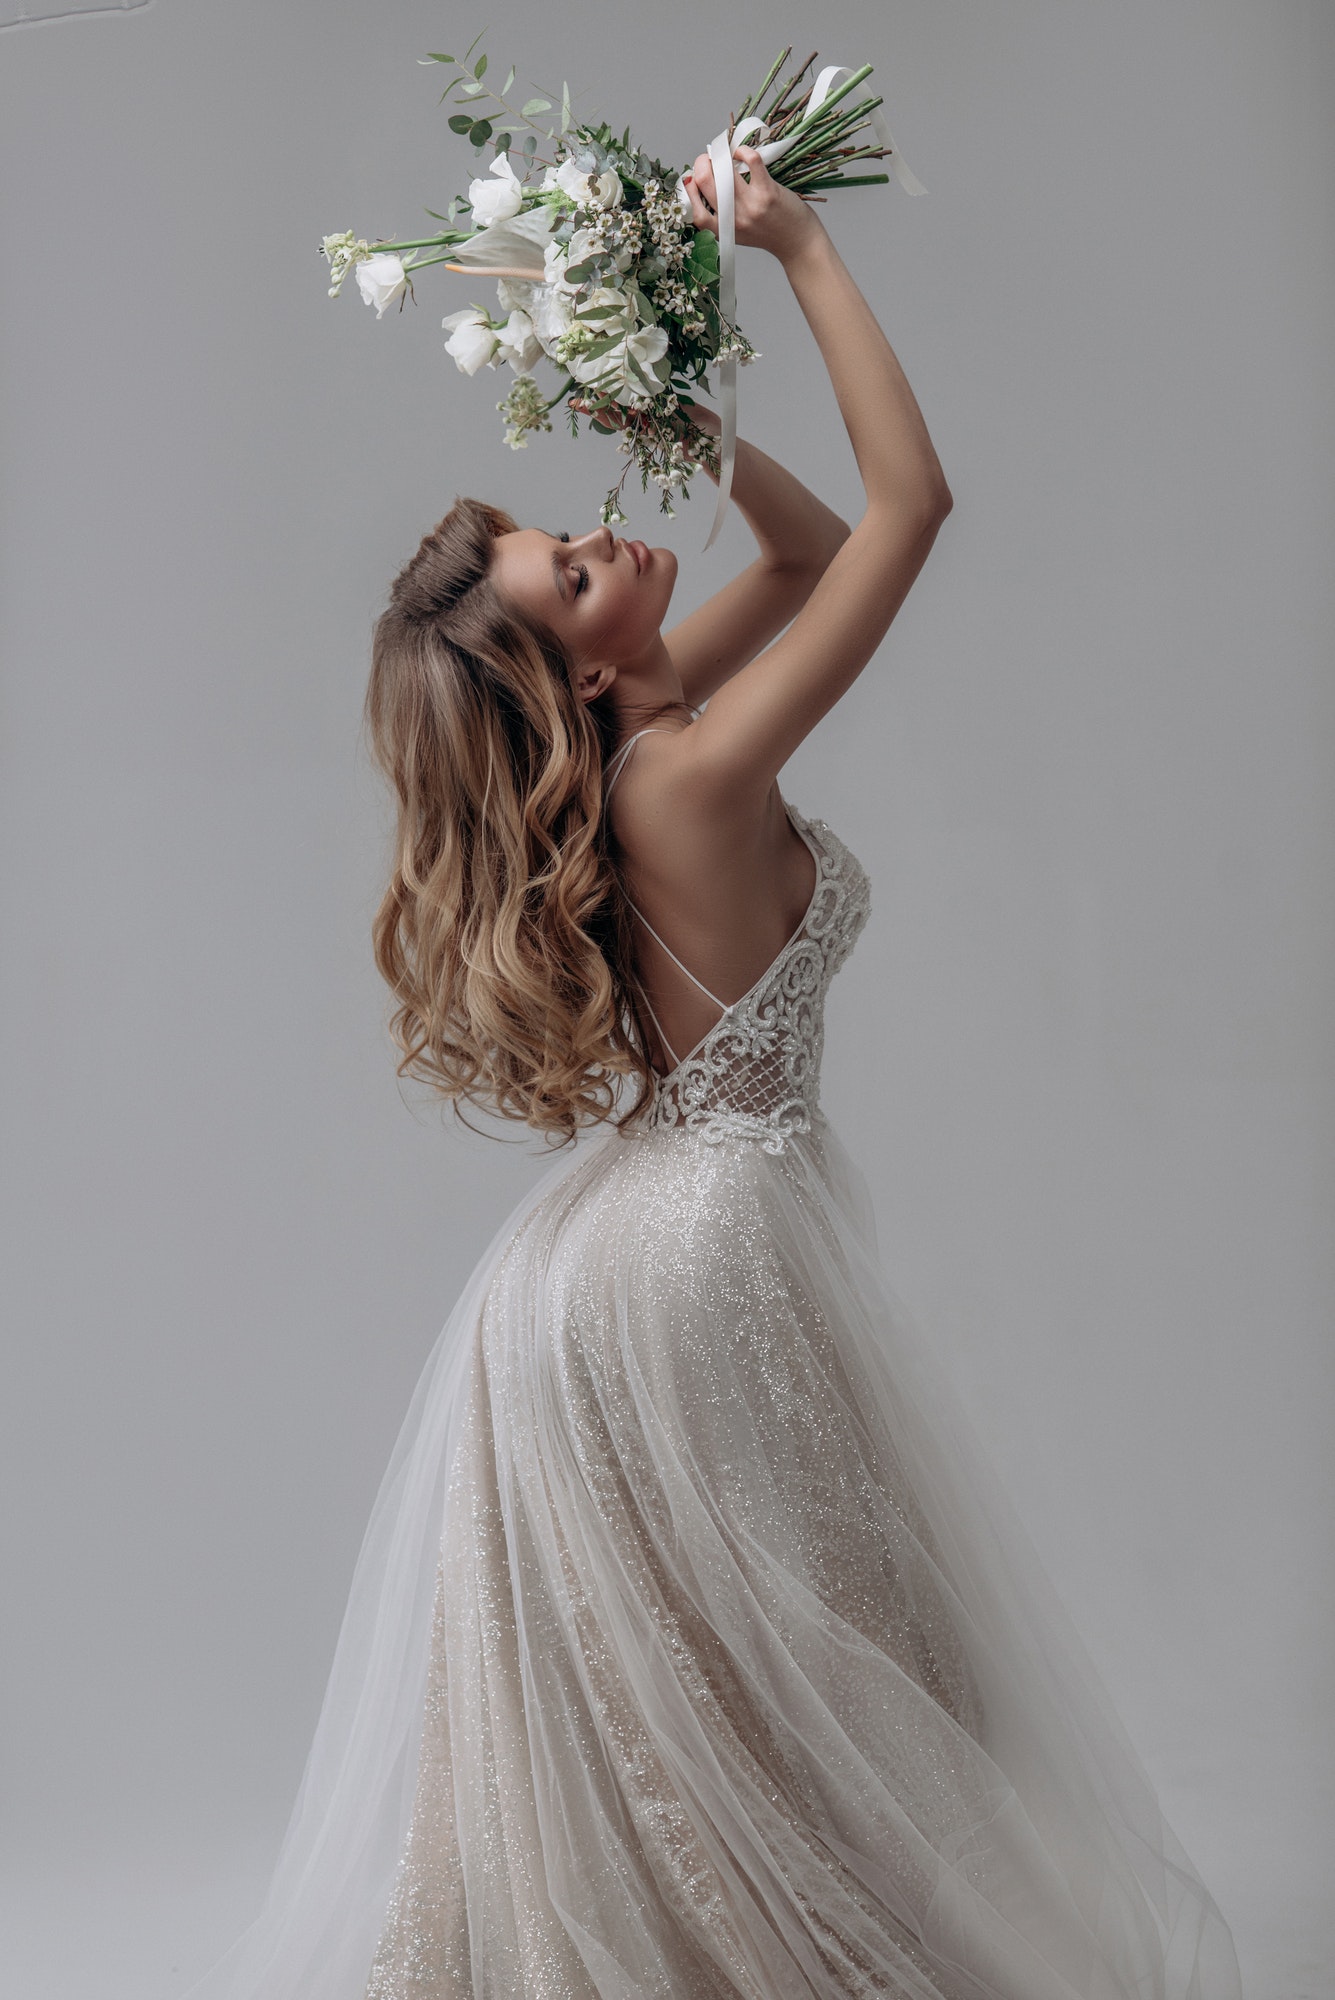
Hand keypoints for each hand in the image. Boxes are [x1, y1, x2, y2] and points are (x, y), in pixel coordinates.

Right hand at [681, 144, 822, 263]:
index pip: (694, 210)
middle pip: (704, 182)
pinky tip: (742, 153)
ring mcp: (750, 205)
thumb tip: (704, 185)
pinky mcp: (767, 192)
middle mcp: (734, 219)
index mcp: (723, 231)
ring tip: (726, 155)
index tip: (693, 177)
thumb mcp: (738, 233)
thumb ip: (722, 216)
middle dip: (701, 163)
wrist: (797, 242)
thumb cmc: (768, 233)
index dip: (688, 189)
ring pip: (724, 170)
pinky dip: (743, 151)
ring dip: (721, 155)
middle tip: (708, 159)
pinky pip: (750, 161)